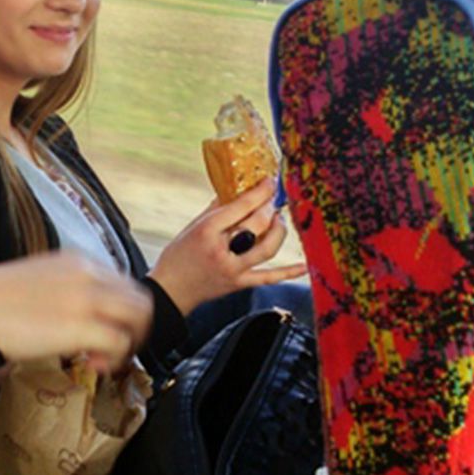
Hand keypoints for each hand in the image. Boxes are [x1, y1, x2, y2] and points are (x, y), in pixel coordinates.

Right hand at [0, 252, 152, 371]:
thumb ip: (63, 289)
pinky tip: (93, 366)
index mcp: (76, 260)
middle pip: (140, 298)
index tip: (104, 331)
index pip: (122, 283)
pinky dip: (115, 358)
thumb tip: (73, 315)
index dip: (120, 312)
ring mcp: (85, 298)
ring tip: (105, 359)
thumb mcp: (36, 280)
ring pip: (140, 317)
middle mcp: (87, 273)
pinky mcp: (78, 325)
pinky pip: (120, 341)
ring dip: (130, 342)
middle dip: (135, 328)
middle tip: (114, 350)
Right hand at [149, 178, 306, 316]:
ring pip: (266, 249)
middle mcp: (221, 251)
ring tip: (278, 220)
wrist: (169, 291)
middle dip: (269, 209)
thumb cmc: (177, 257)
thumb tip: (237, 190)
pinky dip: (288, 272)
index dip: (259, 192)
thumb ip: (216, 210)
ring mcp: (232, 270)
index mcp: (206, 232)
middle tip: (273, 202)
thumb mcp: (192, 227)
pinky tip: (303, 265)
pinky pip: (268, 278)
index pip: (239, 207)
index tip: (269, 182)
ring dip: (277, 231)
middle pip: (255, 225)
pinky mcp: (238, 285)